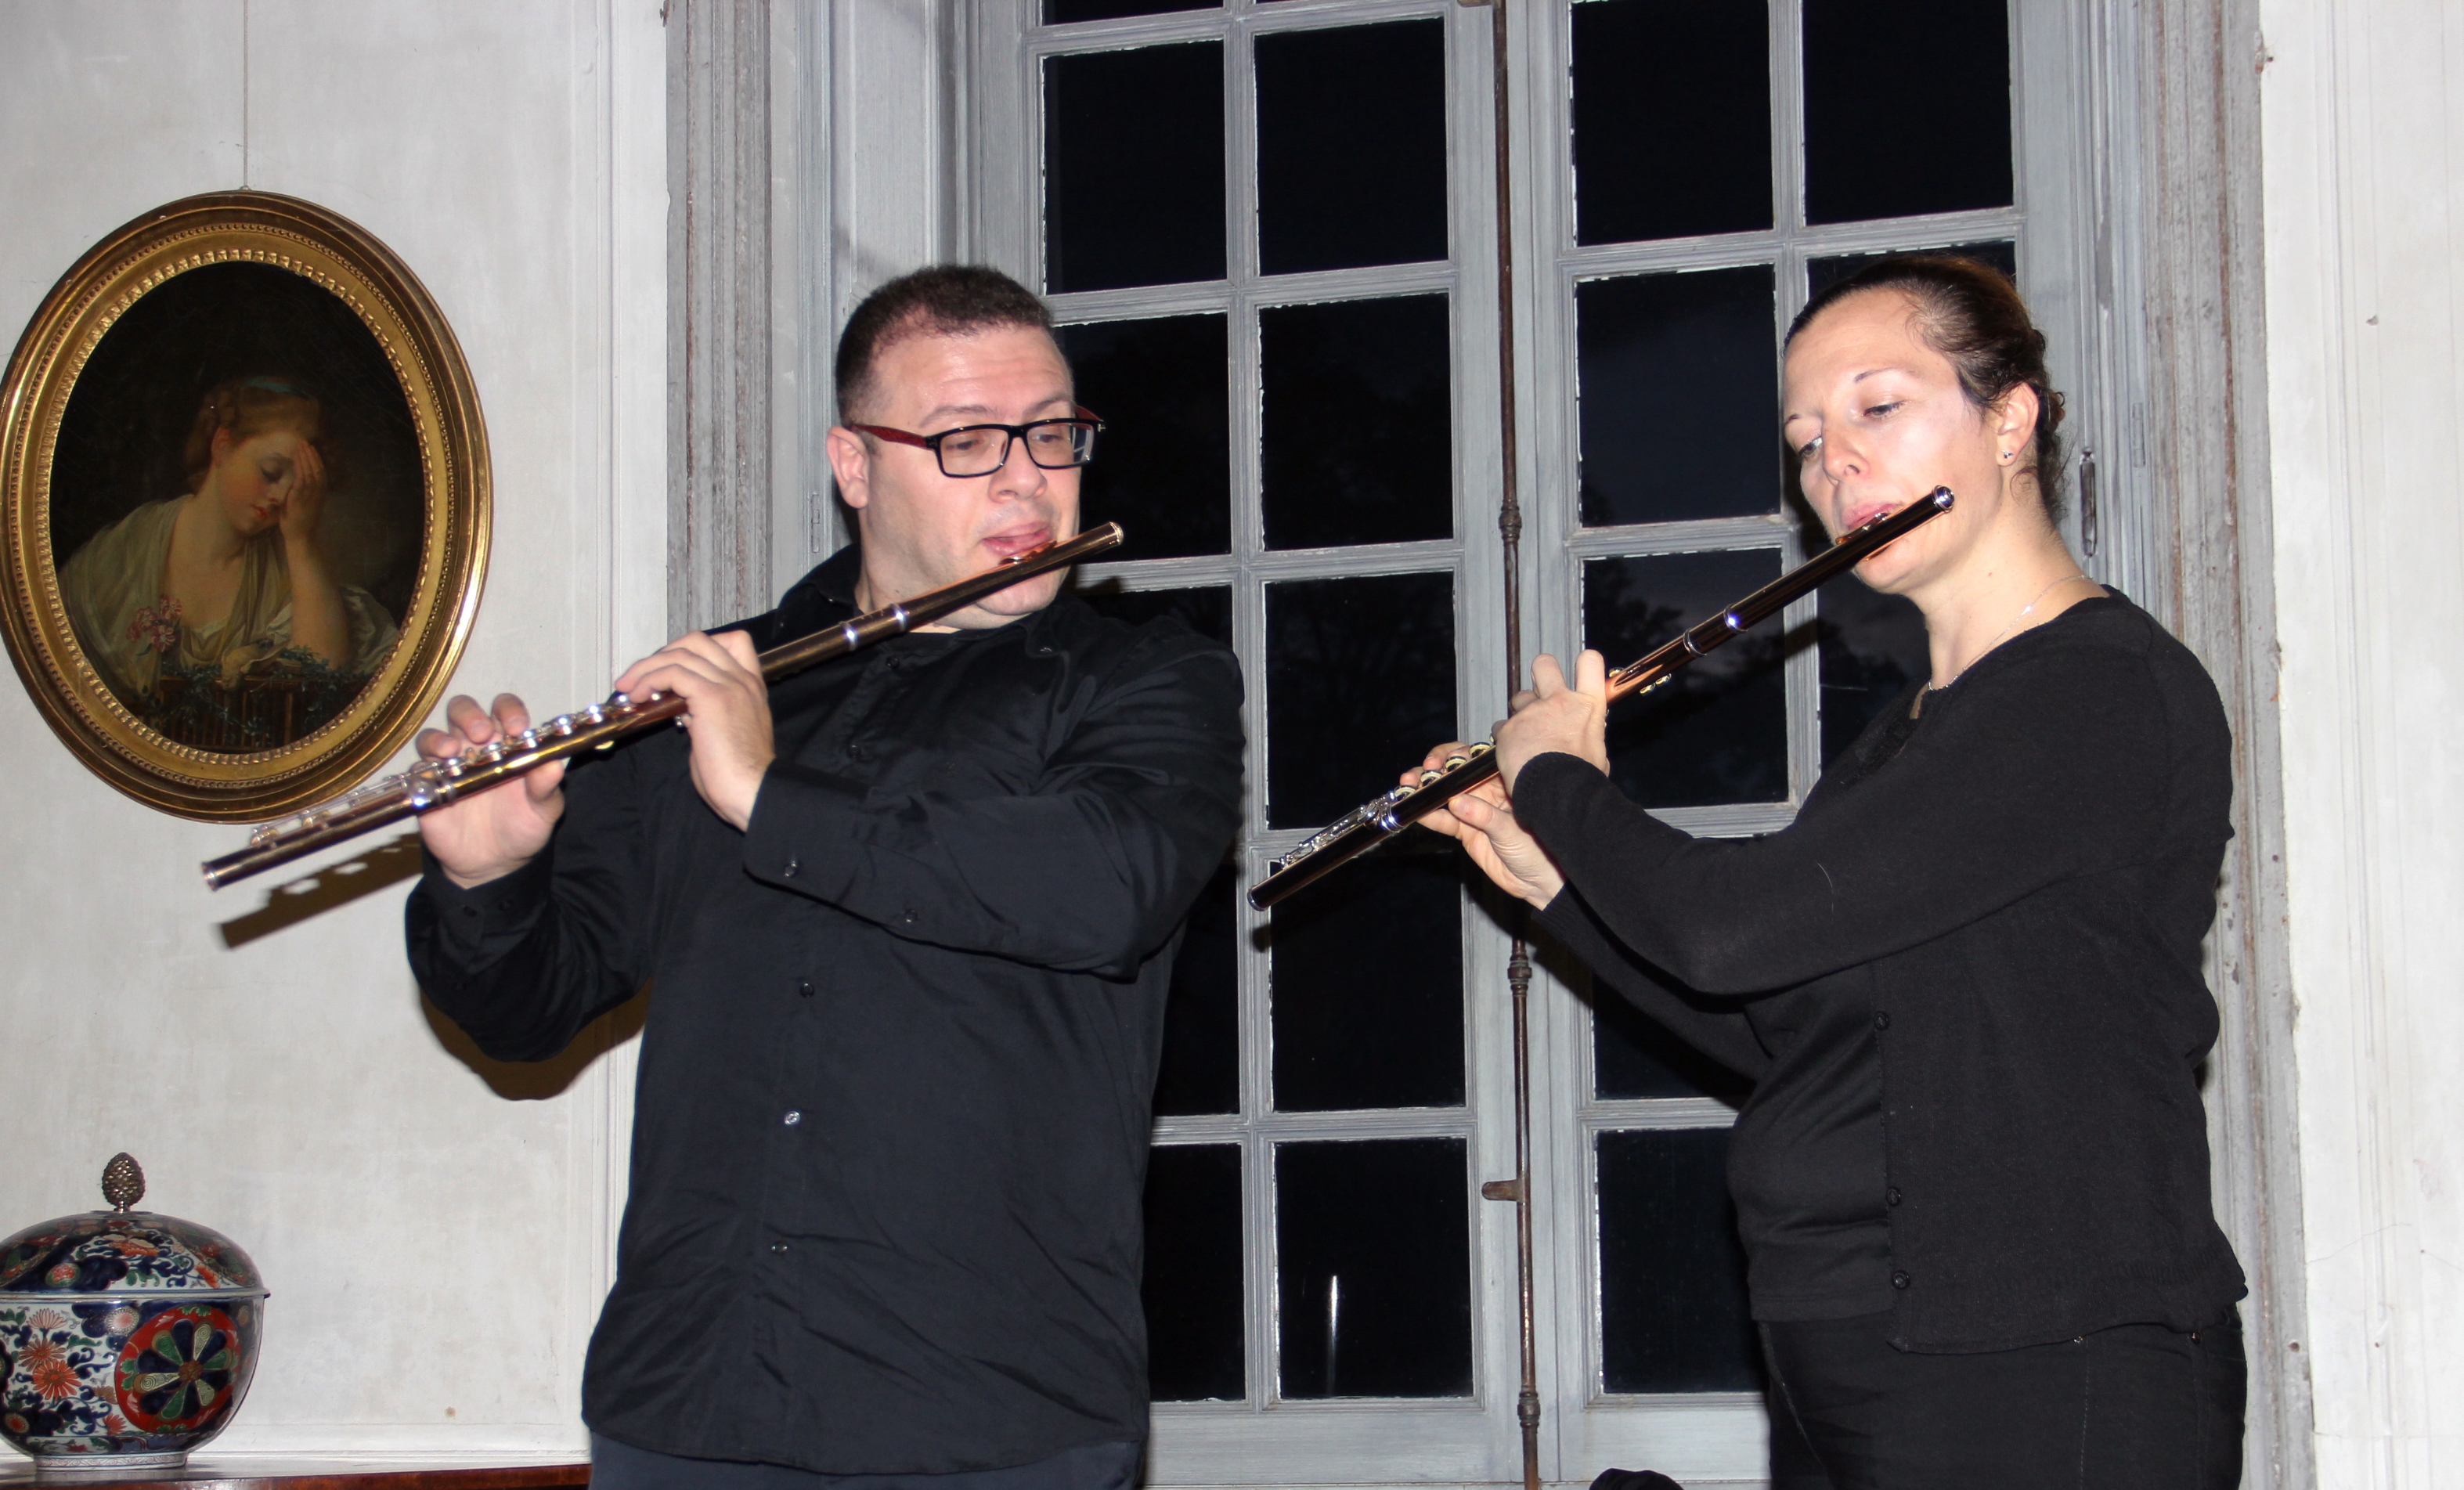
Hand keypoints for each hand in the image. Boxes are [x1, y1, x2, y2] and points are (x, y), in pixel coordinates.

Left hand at [275, 436, 328, 548]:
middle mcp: (318, 494)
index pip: (321, 473)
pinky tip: (297, 461)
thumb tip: (295, 481)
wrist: (300, 537)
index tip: (311, 449)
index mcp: (320, 495)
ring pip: (311, 473)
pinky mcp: (300, 499)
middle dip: (311, 455)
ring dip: (306, 459)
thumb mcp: (304, 505)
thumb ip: (302, 493)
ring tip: (301, 447)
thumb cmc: (300, 523)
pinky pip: (302, 480)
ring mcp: (310, 496)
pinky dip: (301, 469)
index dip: (317, 460)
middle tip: (305, 443)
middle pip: (317, 470)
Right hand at [416, 693, 566, 887]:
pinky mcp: (429, 788)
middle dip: (469, 715)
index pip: (505, 711)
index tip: (516, 727)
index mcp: (508, 745)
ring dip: (440, 738)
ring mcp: (450, 766)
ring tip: (453, 751)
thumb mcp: (543, 810)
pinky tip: (437, 777)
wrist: (496, 864)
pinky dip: (423, 767)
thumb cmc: (523, 828)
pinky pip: (417, 770)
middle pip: (463, 712)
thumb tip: (554, 766)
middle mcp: (475, 749)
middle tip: (481, 733)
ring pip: (434, 736)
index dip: (509, 711)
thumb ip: (546, 787)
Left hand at [613, 630, 772, 829]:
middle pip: (697, 641)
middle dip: (662, 654)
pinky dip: (649, 680)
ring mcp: (729, 685)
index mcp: (750, 687)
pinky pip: (673, 672)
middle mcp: (742, 680)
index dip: (696, 648)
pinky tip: (638, 697)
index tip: (672, 669)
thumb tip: (683, 707)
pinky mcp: (712, 698)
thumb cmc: (737, 776)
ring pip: (680, 654)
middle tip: (640, 677)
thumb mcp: (723, 734)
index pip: (732, 641)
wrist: (752, 791)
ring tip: (628, 688)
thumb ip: (706, 713)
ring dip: (647, 668)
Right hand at [1404, 744, 1565, 909]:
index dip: (1456, 756)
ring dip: (1426, 790)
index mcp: (1505, 780)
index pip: (1475, 760)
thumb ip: (1485, 816)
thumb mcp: (1512, 831)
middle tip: (1424, 773)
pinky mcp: (1466, 830)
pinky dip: (1430, 816)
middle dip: (1436, 769)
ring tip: (1409, 789)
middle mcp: (1488, 791)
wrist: (1539, 881)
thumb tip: (1458, 802)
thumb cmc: (1540, 849)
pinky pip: (1444, 820)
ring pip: (1445, 794)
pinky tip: (1416, 812)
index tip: (1442, 761)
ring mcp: (1475, 810)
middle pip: (1455, 773)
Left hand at [1493, 651, 1610, 792]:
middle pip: (1545, 664)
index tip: (1582, 668)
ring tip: (1526, 735)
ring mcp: (1531, 712)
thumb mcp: (1597, 756)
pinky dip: (1505, 738)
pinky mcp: (1508, 728)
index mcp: (1588, 707)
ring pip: (1519, 698)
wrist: (1557, 793)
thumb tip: (1587, 741)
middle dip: (1541, 671)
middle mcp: (1559, 702)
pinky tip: (1512, 754)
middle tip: (1542, 688)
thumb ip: (1589, 739)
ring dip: (1521, 712)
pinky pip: (1501, 726)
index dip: (1585, 662)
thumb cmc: (1581, 780)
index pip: (1590, 663)